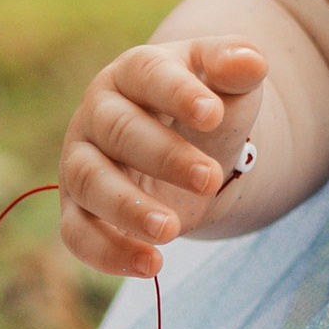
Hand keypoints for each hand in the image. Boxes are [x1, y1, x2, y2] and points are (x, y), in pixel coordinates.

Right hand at [59, 39, 265, 278]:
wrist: (186, 148)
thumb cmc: (206, 106)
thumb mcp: (227, 82)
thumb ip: (237, 65)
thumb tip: (251, 62)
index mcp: (134, 72)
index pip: (148, 74)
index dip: (178, 93)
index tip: (213, 114)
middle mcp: (98, 114)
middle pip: (118, 130)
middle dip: (164, 156)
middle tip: (211, 179)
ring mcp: (81, 160)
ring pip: (89, 181)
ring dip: (127, 208)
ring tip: (172, 230)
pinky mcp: (77, 207)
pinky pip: (77, 232)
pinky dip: (107, 252)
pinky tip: (151, 266)